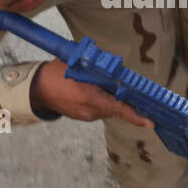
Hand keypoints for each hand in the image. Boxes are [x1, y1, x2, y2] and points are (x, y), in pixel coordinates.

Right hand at [29, 59, 153, 128]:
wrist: (36, 88)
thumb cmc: (57, 72)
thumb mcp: (79, 65)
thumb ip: (99, 68)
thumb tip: (116, 67)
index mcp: (90, 97)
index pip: (119, 108)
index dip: (136, 116)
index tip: (151, 122)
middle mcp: (90, 110)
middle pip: (116, 107)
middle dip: (124, 99)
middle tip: (132, 89)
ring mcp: (86, 116)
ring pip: (108, 108)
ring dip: (111, 98)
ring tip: (101, 84)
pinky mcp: (82, 117)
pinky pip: (99, 109)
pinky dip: (101, 101)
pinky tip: (94, 90)